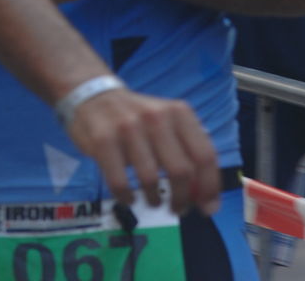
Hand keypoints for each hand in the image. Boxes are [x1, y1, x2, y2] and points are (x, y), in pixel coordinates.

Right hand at [66, 86, 220, 216]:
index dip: (209, 187)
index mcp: (178, 112)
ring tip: (153, 201)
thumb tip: (207, 198)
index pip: (204, 155)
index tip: (207, 207)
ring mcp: (128, 128)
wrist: (95, 95)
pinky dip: (127, 198)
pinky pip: (120, 182)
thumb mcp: (168, 122)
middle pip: (181, 171)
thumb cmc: (138, 117)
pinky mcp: (104, 140)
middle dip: (183, 199)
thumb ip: (189, 153)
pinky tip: (129, 197)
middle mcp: (156, 117)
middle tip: (178, 209)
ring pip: (151, 180)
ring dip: (155, 200)